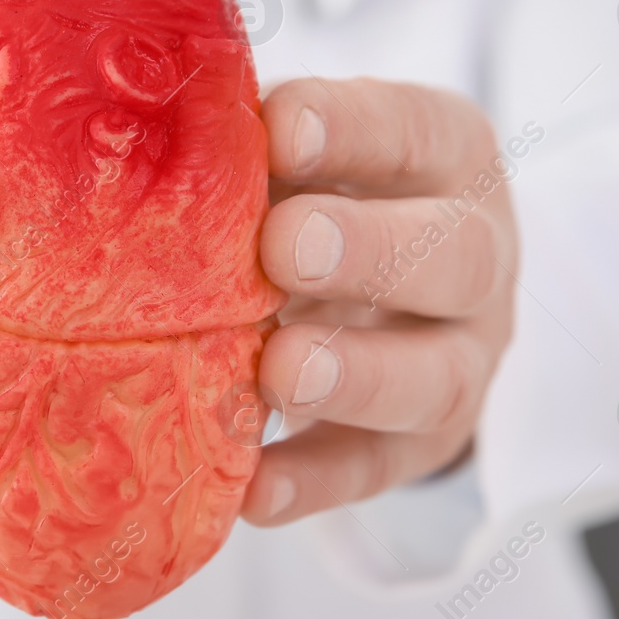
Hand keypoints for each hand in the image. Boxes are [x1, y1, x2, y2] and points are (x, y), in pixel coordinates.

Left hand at [241, 78, 518, 523]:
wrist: (388, 293)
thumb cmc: (319, 192)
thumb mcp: (303, 154)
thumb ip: (252, 146)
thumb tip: (143, 130)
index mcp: (446, 156)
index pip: (415, 130)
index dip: (352, 128)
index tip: (280, 128)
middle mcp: (475, 255)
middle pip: (454, 256)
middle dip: (370, 253)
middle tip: (284, 249)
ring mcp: (459, 359)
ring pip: (435, 376)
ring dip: (357, 377)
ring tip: (280, 371)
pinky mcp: (420, 445)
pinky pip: (373, 470)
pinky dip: (311, 483)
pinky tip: (251, 490)